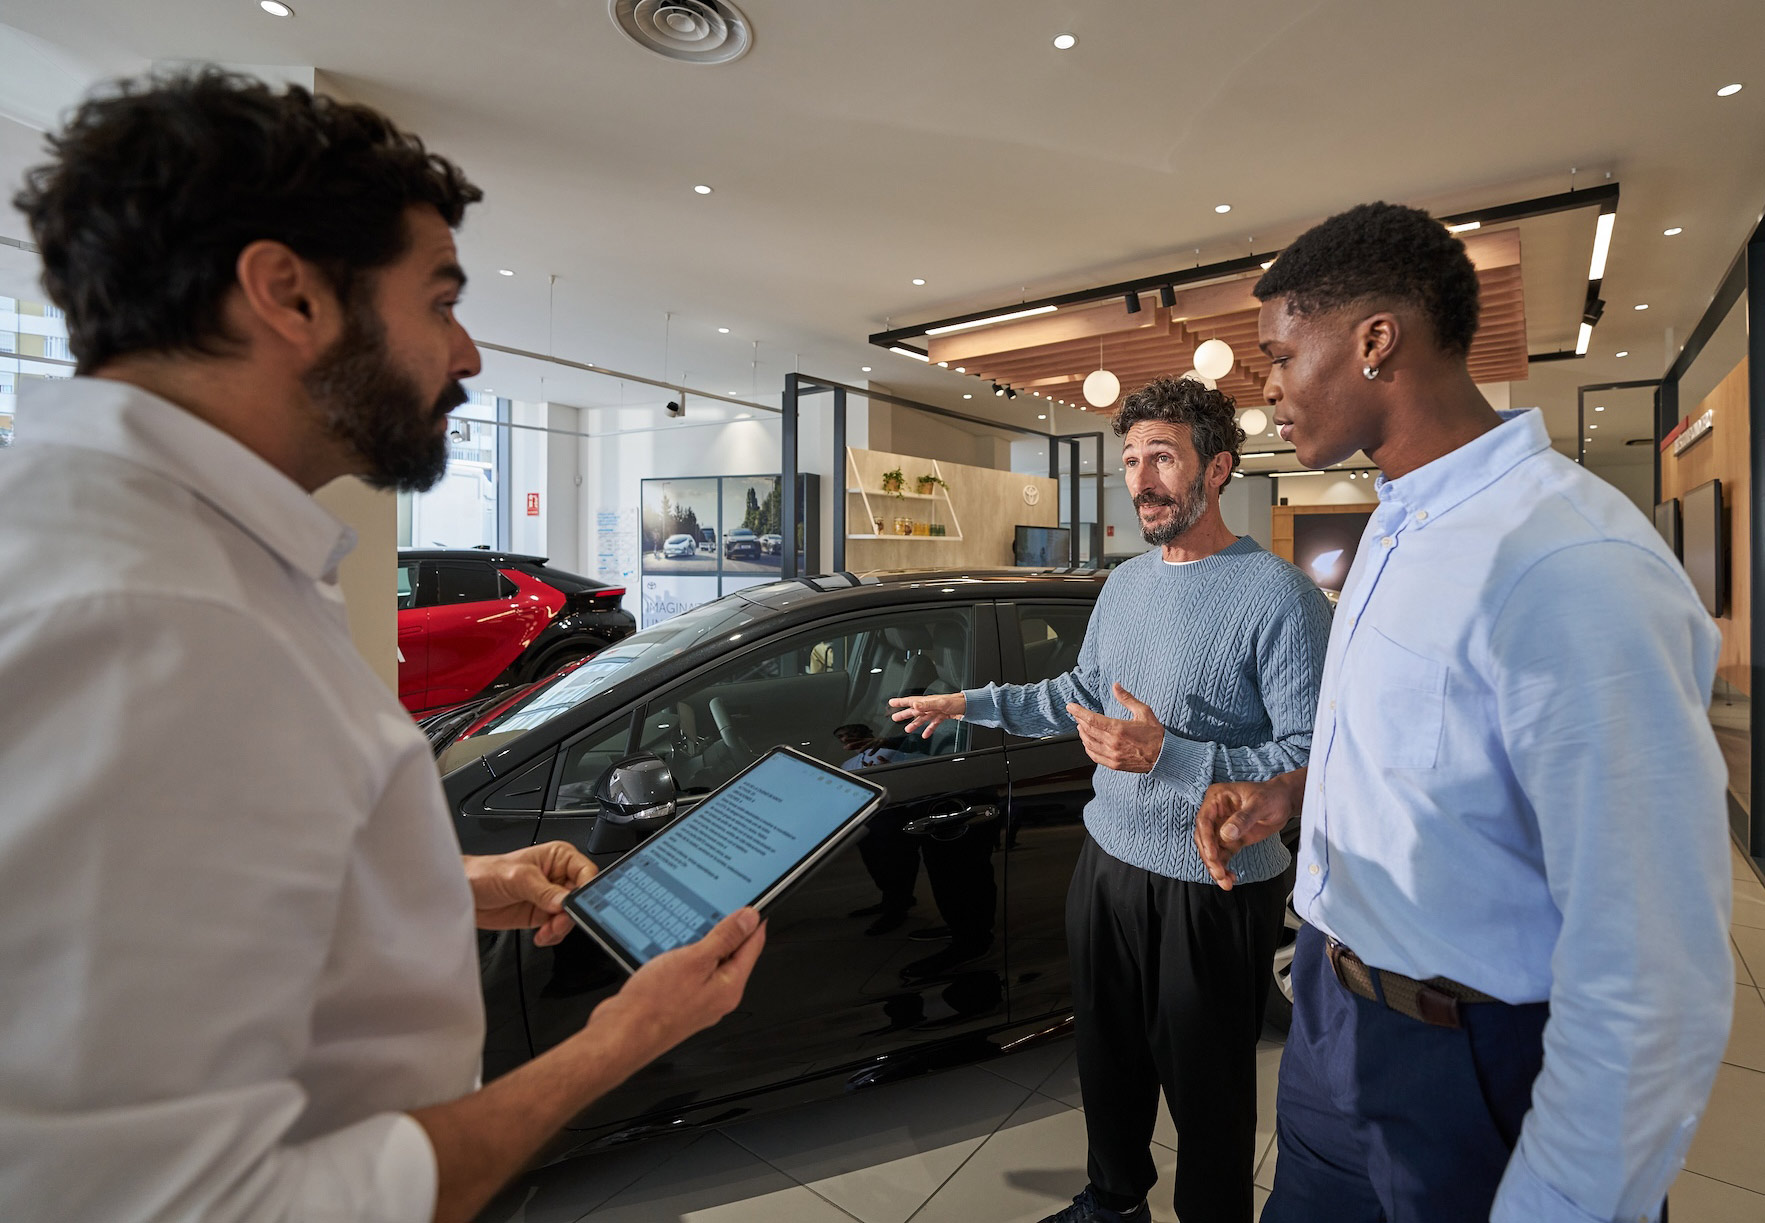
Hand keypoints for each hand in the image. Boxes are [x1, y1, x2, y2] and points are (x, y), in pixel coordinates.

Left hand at [463, 841, 596, 946]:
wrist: (464, 894)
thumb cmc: (484, 873)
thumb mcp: (517, 877)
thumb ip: (543, 890)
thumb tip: (564, 902)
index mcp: (558, 857)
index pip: (585, 872)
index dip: (587, 888)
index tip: (578, 904)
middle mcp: (557, 877)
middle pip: (582, 897)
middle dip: (572, 913)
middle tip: (558, 921)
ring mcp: (550, 898)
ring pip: (572, 916)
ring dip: (561, 927)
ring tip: (546, 930)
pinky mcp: (542, 915)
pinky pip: (559, 928)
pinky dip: (553, 935)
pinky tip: (541, 935)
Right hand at [588, 908, 766, 1063]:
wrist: (623, 1033)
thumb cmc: (655, 1004)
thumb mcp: (695, 960)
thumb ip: (725, 938)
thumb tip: (750, 919)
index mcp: (729, 987)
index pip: (753, 947)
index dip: (754, 922)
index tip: (754, 904)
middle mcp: (718, 998)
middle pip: (734, 957)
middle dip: (729, 933)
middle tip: (724, 910)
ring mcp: (699, 1003)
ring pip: (710, 966)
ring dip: (705, 946)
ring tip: (697, 927)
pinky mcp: (680, 1005)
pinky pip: (692, 975)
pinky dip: (687, 960)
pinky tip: (675, 952)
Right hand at [889, 691, 965, 737]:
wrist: (967, 706)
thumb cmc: (955, 701)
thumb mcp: (940, 703)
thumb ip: (926, 705)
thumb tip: (914, 705)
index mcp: (927, 701)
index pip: (910, 701)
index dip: (900, 702)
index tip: (891, 702)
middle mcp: (929, 706)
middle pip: (914, 711)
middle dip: (904, 714)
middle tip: (894, 717)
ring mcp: (935, 711)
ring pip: (922, 718)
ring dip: (914, 724)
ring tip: (907, 729)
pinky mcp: (941, 716)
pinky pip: (932, 724)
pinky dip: (928, 729)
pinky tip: (926, 735)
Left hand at [1066, 683, 1165, 772]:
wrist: (1164, 757)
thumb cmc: (1155, 735)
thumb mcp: (1144, 712)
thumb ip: (1127, 699)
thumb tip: (1116, 686)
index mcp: (1118, 729)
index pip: (1091, 719)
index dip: (1078, 712)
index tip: (1070, 706)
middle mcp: (1112, 743)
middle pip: (1087, 730)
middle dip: (1079, 720)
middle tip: (1077, 713)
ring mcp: (1112, 755)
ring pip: (1088, 743)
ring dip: (1082, 733)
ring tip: (1081, 726)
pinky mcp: (1114, 764)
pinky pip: (1094, 756)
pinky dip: (1087, 747)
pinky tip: (1087, 742)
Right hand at [1194, 769, 1304, 888]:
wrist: (1284, 801)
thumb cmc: (1272, 795)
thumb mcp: (1260, 804)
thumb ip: (1243, 818)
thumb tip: (1226, 834)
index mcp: (1216, 799)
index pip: (1204, 820)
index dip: (1206, 839)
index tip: (1212, 855)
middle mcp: (1215, 813)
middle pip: (1204, 838)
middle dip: (1210, 858)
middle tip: (1219, 873)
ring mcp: (1222, 827)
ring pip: (1211, 850)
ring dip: (1216, 867)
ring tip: (1225, 882)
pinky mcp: (1230, 840)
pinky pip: (1222, 856)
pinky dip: (1224, 867)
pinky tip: (1229, 878)